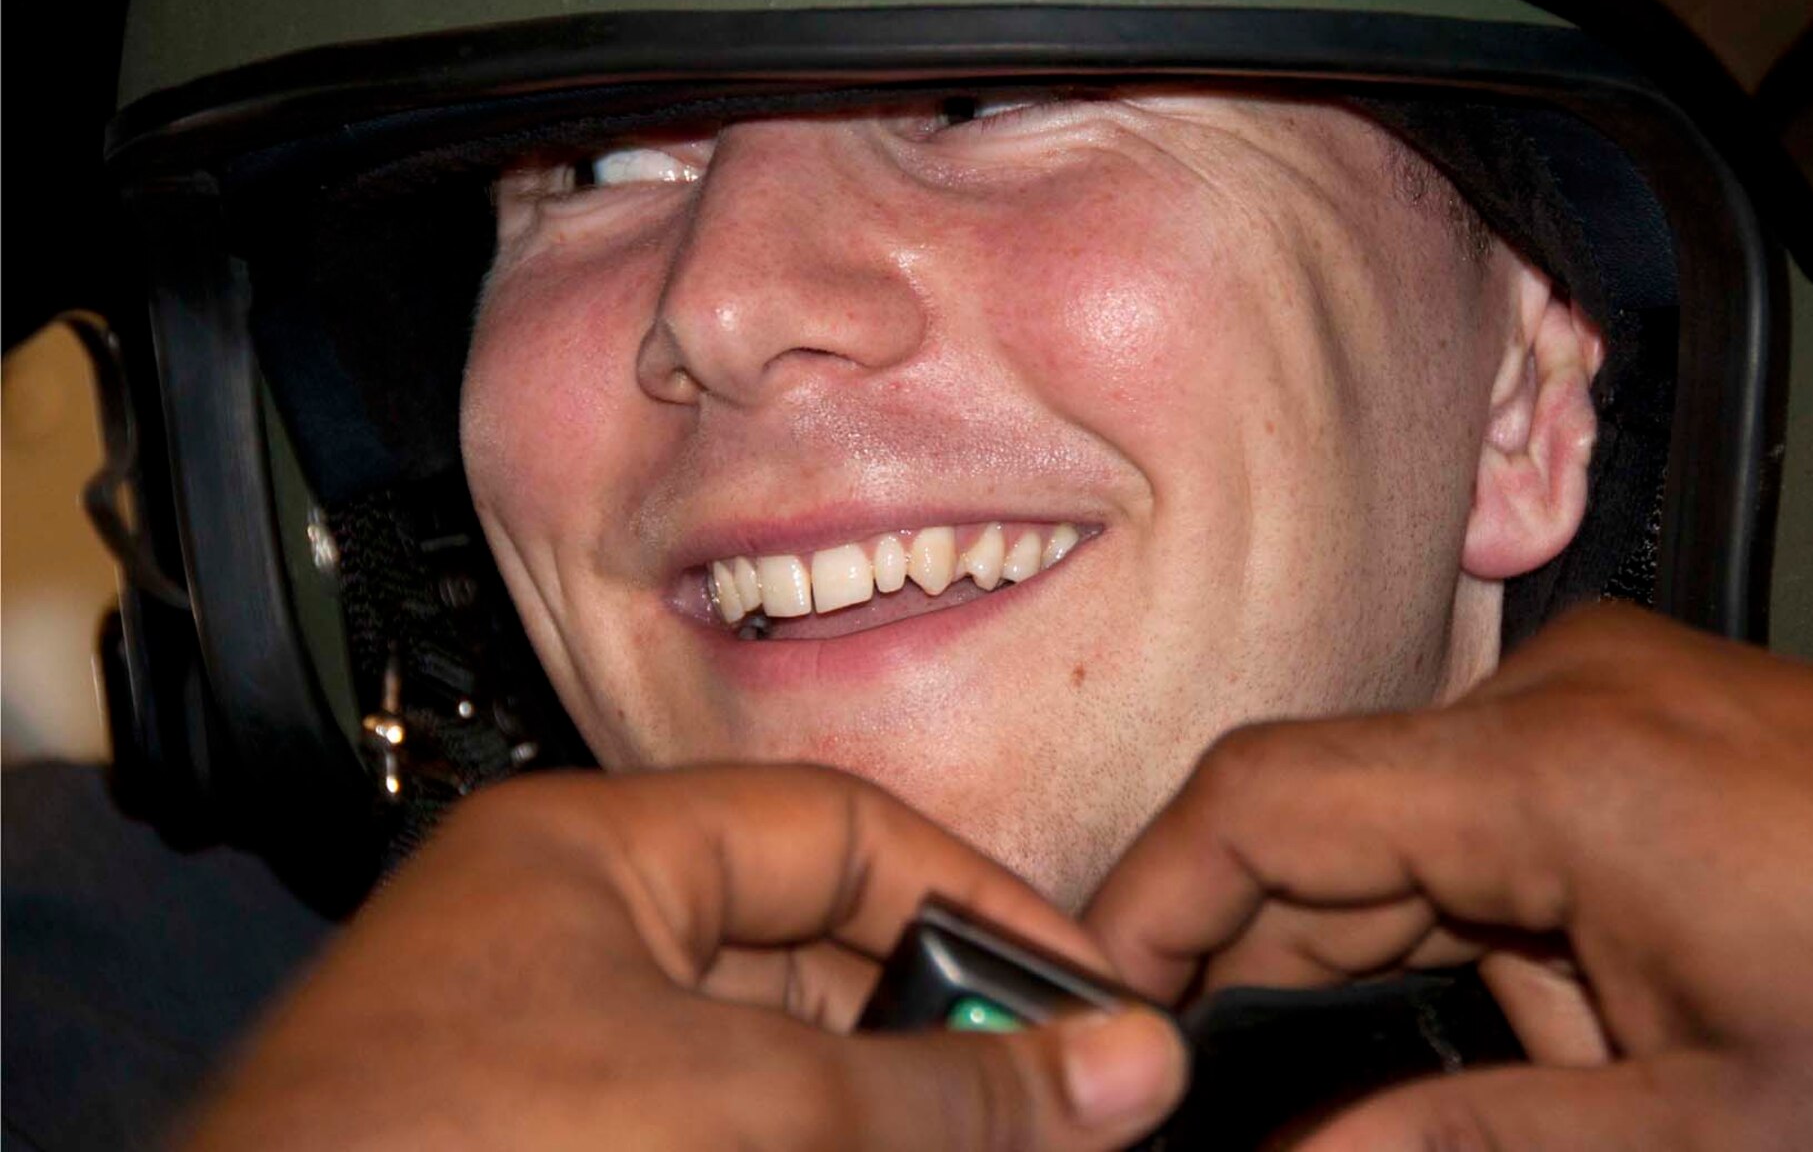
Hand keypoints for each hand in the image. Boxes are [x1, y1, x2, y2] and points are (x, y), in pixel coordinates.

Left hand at [182, 766, 1184, 1149]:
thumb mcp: (748, 1107)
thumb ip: (946, 1091)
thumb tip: (1122, 1066)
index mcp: (589, 854)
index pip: (832, 828)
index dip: (975, 897)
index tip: (1084, 984)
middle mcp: (569, 945)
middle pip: (813, 958)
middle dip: (938, 1031)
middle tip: (1060, 1102)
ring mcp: (555, 1065)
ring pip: (773, 1069)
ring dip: (885, 1113)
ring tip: (1001, 1147)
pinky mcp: (553, 1145)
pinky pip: (724, 1129)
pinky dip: (810, 1146)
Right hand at [1085, 603, 1812, 1149]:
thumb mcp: (1717, 1132)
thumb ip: (1473, 1146)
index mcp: (1562, 770)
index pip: (1264, 799)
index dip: (1149, 900)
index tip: (1094, 1004)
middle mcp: (1568, 701)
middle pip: (1328, 822)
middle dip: (1283, 977)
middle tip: (1260, 1108)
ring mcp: (1615, 704)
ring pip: (1414, 833)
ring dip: (1414, 974)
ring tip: (1548, 1087)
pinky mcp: (1651, 731)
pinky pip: (1502, 825)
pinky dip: (1497, 939)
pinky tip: (1584, 1034)